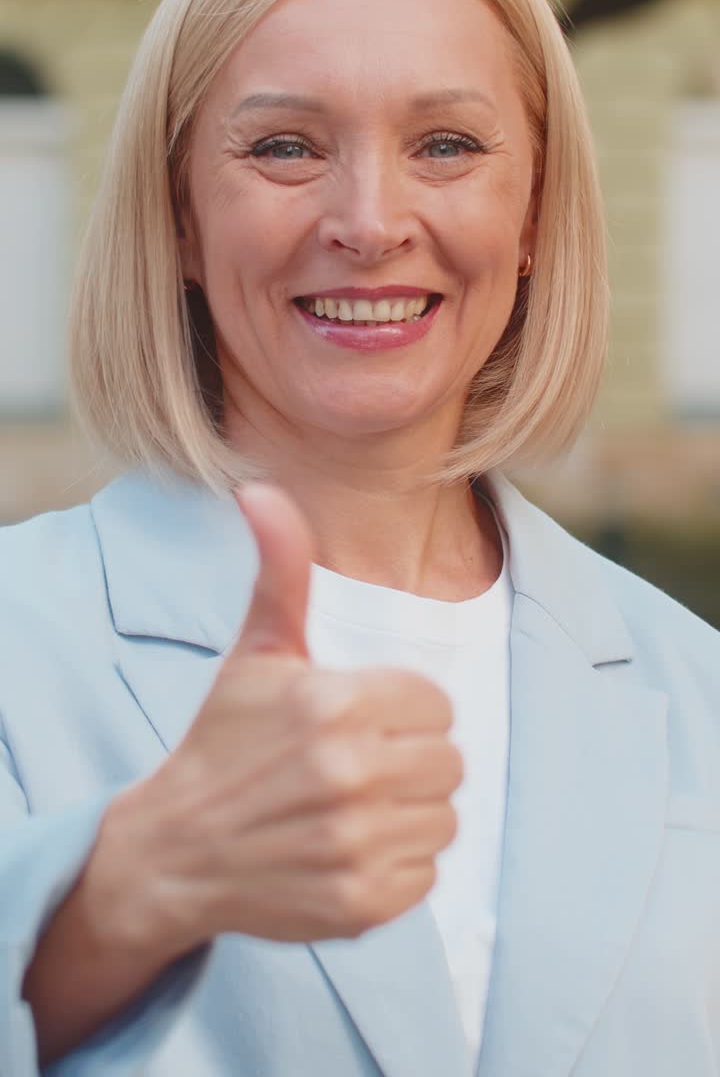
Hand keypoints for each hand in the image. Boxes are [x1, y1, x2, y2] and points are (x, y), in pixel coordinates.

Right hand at [105, 484, 461, 953]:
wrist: (175, 849)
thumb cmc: (225, 739)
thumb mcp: (256, 651)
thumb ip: (280, 569)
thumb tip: (262, 489)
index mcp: (334, 703)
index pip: (436, 704)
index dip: (401, 711)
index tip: (356, 720)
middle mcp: (349, 775)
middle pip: (449, 760)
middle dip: (409, 759)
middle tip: (353, 764)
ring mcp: (356, 844)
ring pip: (445, 816)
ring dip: (409, 811)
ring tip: (351, 806)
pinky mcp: (361, 904)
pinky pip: (429, 872)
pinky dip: (399, 863)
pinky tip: (349, 848)